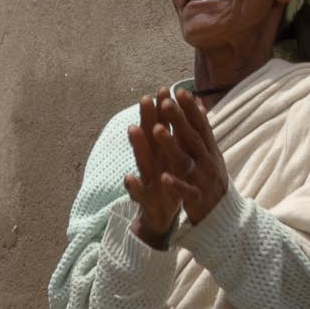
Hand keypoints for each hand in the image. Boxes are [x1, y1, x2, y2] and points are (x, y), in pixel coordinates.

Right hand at [124, 93, 183, 247]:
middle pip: (149, 138)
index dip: (163, 109)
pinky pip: (138, 193)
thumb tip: (182, 118)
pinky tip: (128, 178)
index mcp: (162, 155)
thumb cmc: (168, 188)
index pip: (162, 128)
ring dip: (138, 145)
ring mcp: (147, 181)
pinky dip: (133, 186)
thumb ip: (175, 141)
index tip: (164, 88)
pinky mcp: (145, 200)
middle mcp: (152, 164)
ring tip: (134, 129)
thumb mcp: (173, 162)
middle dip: (147, 118)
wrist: (159, 220)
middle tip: (146, 98)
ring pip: (142, 161)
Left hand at [152, 90, 228, 224]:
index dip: (190, 109)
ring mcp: (203, 180)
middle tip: (166, 101)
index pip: (200, 126)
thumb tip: (199, 104)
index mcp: (209, 151)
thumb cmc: (211, 180)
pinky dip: (176, 184)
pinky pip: (185, 191)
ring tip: (157, 130)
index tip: (179, 90)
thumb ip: (202, 131)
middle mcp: (207, 162)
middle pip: (192, 138)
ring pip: (185, 161)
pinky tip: (163, 177)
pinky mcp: (197, 200)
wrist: (225, 217)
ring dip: (171, 145)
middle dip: (179, 120)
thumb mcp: (210, 154)